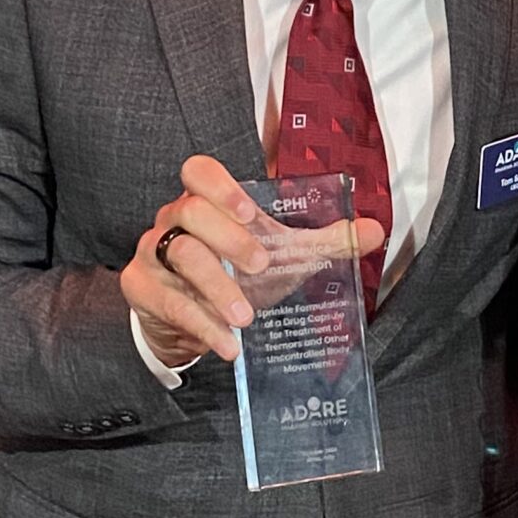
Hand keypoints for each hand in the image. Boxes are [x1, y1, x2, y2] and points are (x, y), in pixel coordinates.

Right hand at [120, 156, 384, 371]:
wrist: (191, 320)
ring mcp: (152, 254)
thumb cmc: (236, 274)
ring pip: (180, 257)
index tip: (250, 211)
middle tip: (261, 267)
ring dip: (216, 287)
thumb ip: (324, 242)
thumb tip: (374, 230)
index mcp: (205, 202)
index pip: (198, 172)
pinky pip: (169, 303)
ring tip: (245, 317)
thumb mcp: (279, 256)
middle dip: (228, 239)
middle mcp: (173, 221)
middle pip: (190, 213)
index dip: (220, 186)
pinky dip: (201, 324)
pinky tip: (228, 344)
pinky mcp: (142, 290)